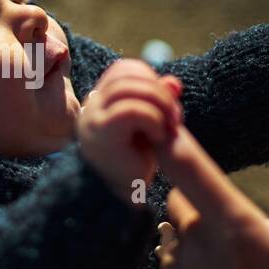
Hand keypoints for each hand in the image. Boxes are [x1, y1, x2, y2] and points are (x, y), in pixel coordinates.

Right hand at [79, 59, 181, 202]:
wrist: (123, 198)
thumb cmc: (135, 162)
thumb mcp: (153, 124)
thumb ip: (160, 101)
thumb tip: (174, 83)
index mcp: (100, 101)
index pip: (123, 70)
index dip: (150, 78)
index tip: (168, 103)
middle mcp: (91, 106)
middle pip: (126, 77)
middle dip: (159, 92)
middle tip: (176, 117)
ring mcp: (93, 119)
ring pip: (127, 89)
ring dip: (158, 103)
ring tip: (169, 126)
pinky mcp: (101, 133)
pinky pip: (129, 111)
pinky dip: (151, 118)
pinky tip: (157, 137)